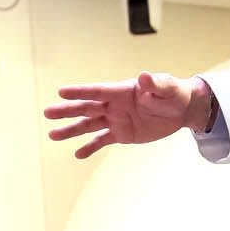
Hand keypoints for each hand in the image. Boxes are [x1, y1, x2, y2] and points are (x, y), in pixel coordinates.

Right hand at [44, 73, 213, 158]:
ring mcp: (116, 120)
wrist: (182, 110)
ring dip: (71, 130)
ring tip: (53, 135)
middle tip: (48, 113)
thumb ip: (155, 84)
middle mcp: (114, 105)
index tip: (61, 92)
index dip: (80, 92)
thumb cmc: (174, 94)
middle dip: (67, 111)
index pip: (98, 91)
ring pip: (89, 125)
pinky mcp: (121, 134)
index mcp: (122, 91)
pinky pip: (102, 141)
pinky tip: (77, 154)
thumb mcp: (168, 88)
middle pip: (87, 108)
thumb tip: (143, 76)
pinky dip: (90, 147)